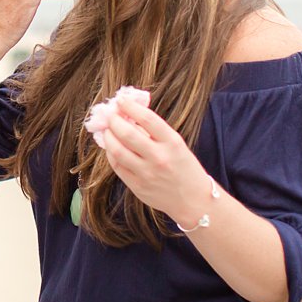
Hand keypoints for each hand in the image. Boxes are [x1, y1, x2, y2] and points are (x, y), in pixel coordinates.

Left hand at [100, 93, 212, 224]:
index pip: (147, 119)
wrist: (194, 201)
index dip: (130, 106)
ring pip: (118, 151)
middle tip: (110, 115)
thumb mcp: (177, 145)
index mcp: (173, 143)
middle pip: (128, 134)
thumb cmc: (184, 168)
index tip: (121, 100)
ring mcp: (147, 174)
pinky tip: (111, 147)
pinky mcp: (137, 187)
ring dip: (108, 136)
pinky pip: (117, 166)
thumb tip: (128, 114)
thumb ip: (155, 131)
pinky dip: (110, 153)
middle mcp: (159, 158)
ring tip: (107, 130)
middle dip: (114, 120)